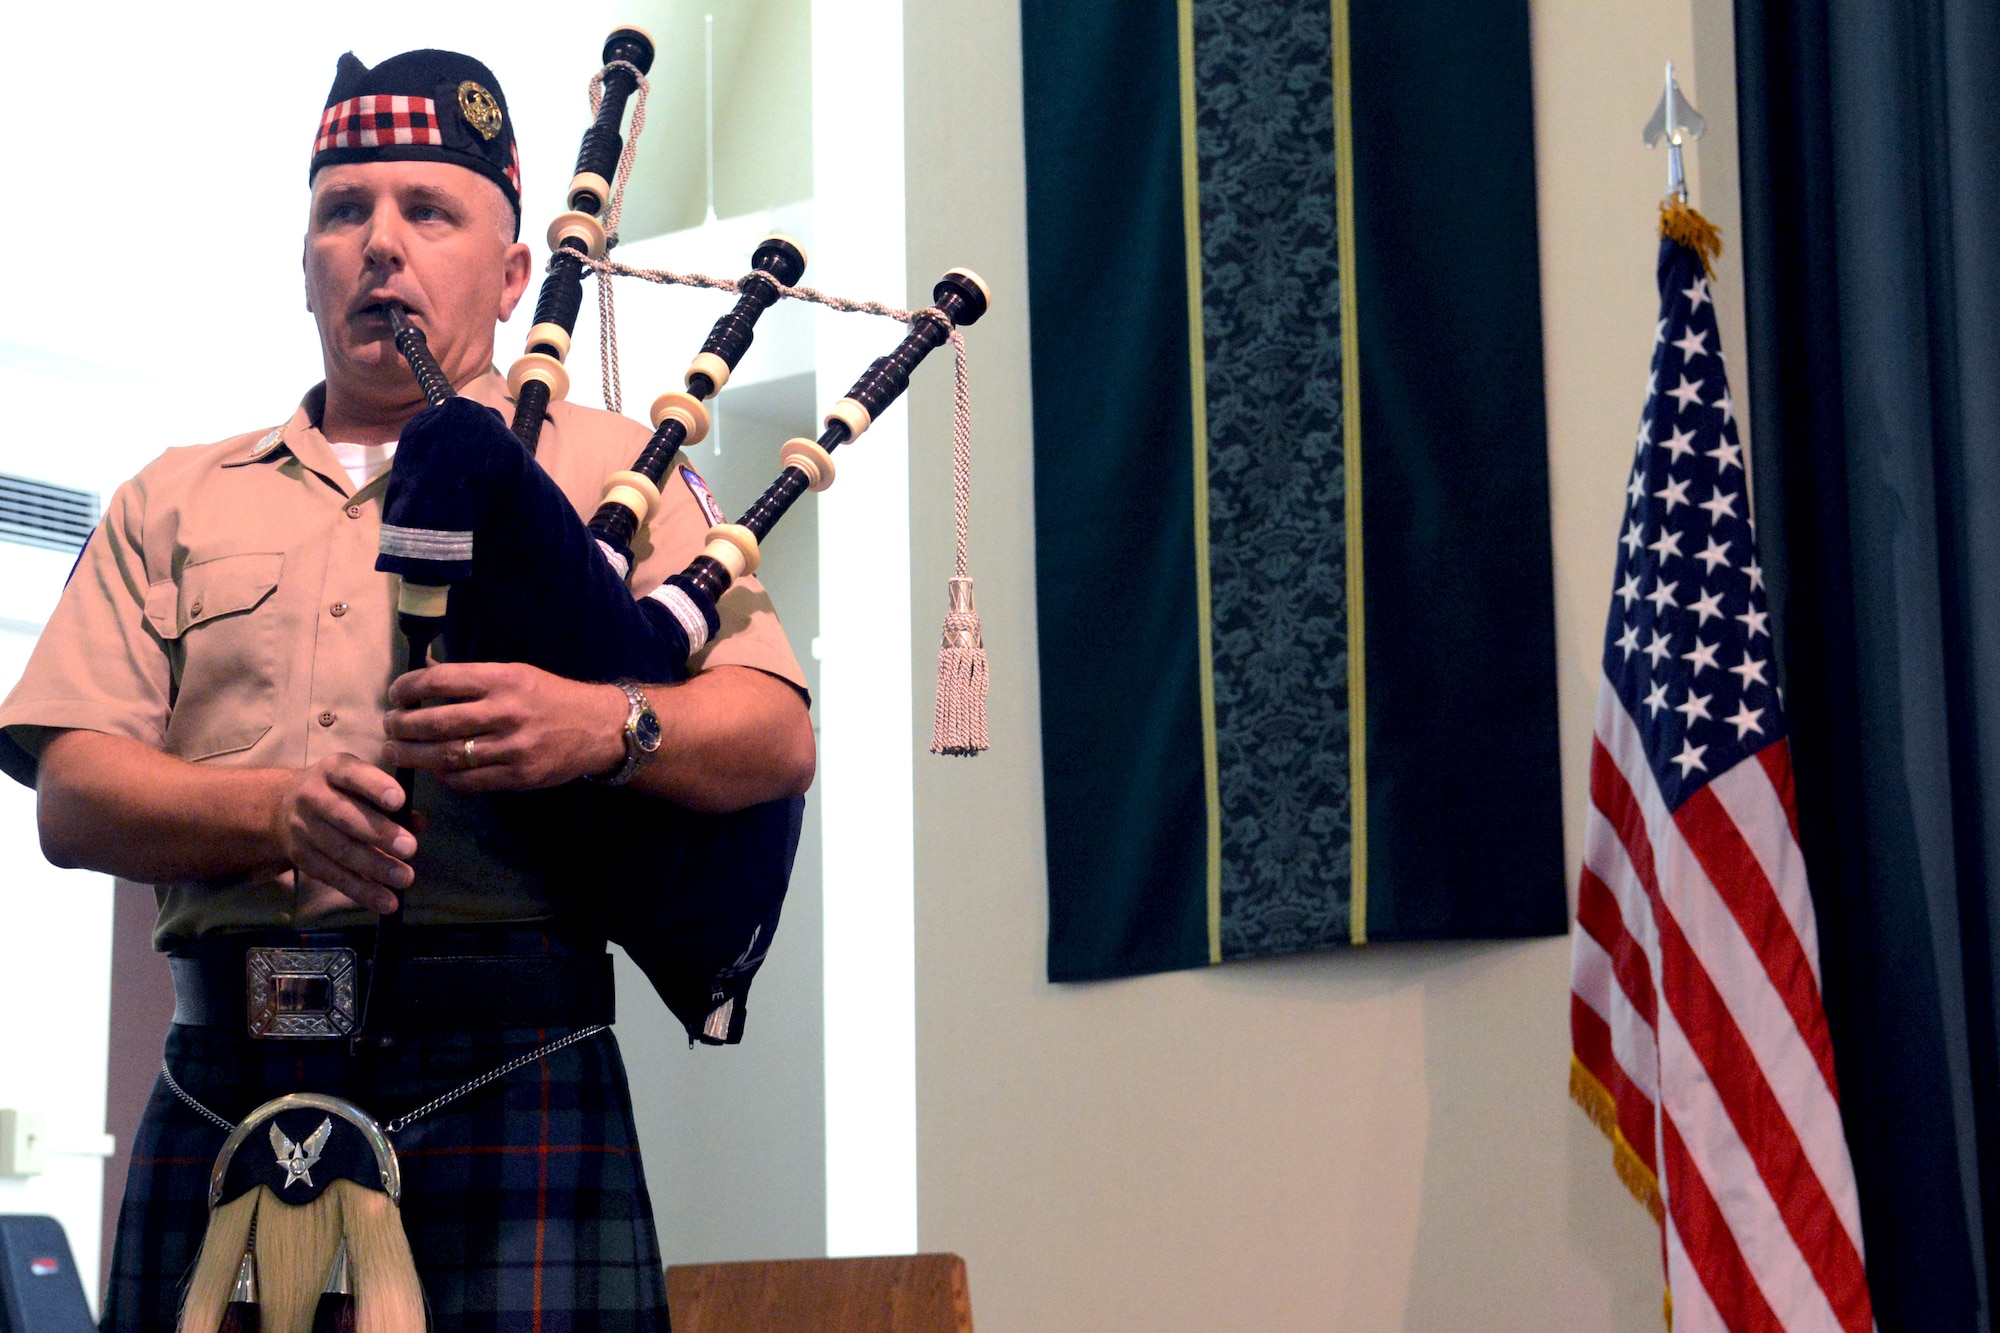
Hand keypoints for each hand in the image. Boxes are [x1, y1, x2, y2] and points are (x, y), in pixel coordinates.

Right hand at [271, 754, 413, 914]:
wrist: (282, 807)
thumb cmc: (339, 792)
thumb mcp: (361, 783)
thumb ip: (391, 801)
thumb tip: (418, 824)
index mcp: (332, 770)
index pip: (352, 775)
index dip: (375, 787)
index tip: (399, 801)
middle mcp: (312, 796)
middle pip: (345, 816)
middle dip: (379, 834)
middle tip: (410, 849)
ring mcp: (304, 828)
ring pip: (340, 850)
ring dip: (375, 867)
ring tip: (404, 878)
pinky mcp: (302, 858)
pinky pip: (333, 876)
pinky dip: (362, 891)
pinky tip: (386, 901)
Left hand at [384, 661, 627, 791]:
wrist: (599, 727)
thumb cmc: (550, 696)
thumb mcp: (515, 673)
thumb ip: (472, 679)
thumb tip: (424, 677)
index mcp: (502, 680)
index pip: (439, 681)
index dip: (408, 688)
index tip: (395, 695)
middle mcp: (505, 712)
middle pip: (435, 722)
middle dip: (401, 726)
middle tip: (388, 727)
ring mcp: (512, 748)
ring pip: (446, 756)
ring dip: (413, 755)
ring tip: (395, 751)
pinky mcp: (518, 777)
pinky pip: (468, 781)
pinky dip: (443, 776)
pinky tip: (433, 769)